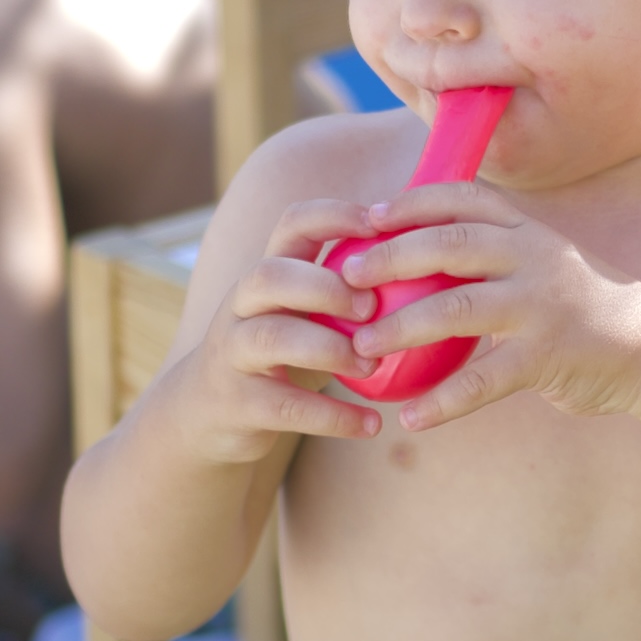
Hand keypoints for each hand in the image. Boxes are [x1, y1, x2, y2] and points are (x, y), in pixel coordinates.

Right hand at [168, 198, 389, 461]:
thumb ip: (347, 288)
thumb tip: (432, 259)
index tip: (379, 223)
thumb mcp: (305, 312)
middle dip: (325, 286)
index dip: (333, 216)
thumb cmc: (282, 352)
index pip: (292, 224)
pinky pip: (285, 406)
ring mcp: (232, 353)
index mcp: (269, 274)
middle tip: (372, 307)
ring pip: (271, 337)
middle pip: (270, 275)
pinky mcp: (235, 403)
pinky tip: (372, 424)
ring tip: (372, 367)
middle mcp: (242, 305)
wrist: (208, 414)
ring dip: (329, 349)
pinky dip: (333, 417)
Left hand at [339, 180, 640, 430]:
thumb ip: (495, 255)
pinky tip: (412, 419)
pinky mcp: (547, 356)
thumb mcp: (546, 262)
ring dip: (401, 327)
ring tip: (360, 350)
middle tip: (345, 276)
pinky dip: (443, 401)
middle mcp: (533, 257)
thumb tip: (422, 252)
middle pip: (448, 245)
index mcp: (528, 230)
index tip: (367, 216)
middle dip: (390, 257)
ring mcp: (541, 305)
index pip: (462, 199)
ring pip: (456, 307)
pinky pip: (484, 379)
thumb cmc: (584, 307)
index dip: (411, 203)